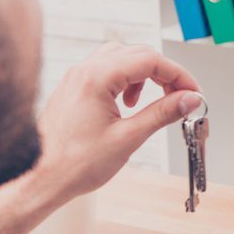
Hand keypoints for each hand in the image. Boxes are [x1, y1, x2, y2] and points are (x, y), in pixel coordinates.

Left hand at [34, 43, 203, 201]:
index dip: (178, 75)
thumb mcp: (128, 138)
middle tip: (180, 96)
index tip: (192, 92)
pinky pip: (105, 70)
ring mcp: (77, 78)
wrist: (41, 179)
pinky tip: (128, 104)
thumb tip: (188, 99)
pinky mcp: (73, 88)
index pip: (150, 60)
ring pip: (121, 58)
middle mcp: (84, 71)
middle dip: (164, 73)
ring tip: (151, 101)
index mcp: (97, 78)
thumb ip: (162, 113)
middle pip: (137, 54)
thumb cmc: (74, 164)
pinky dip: (125, 80)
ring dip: (143, 75)